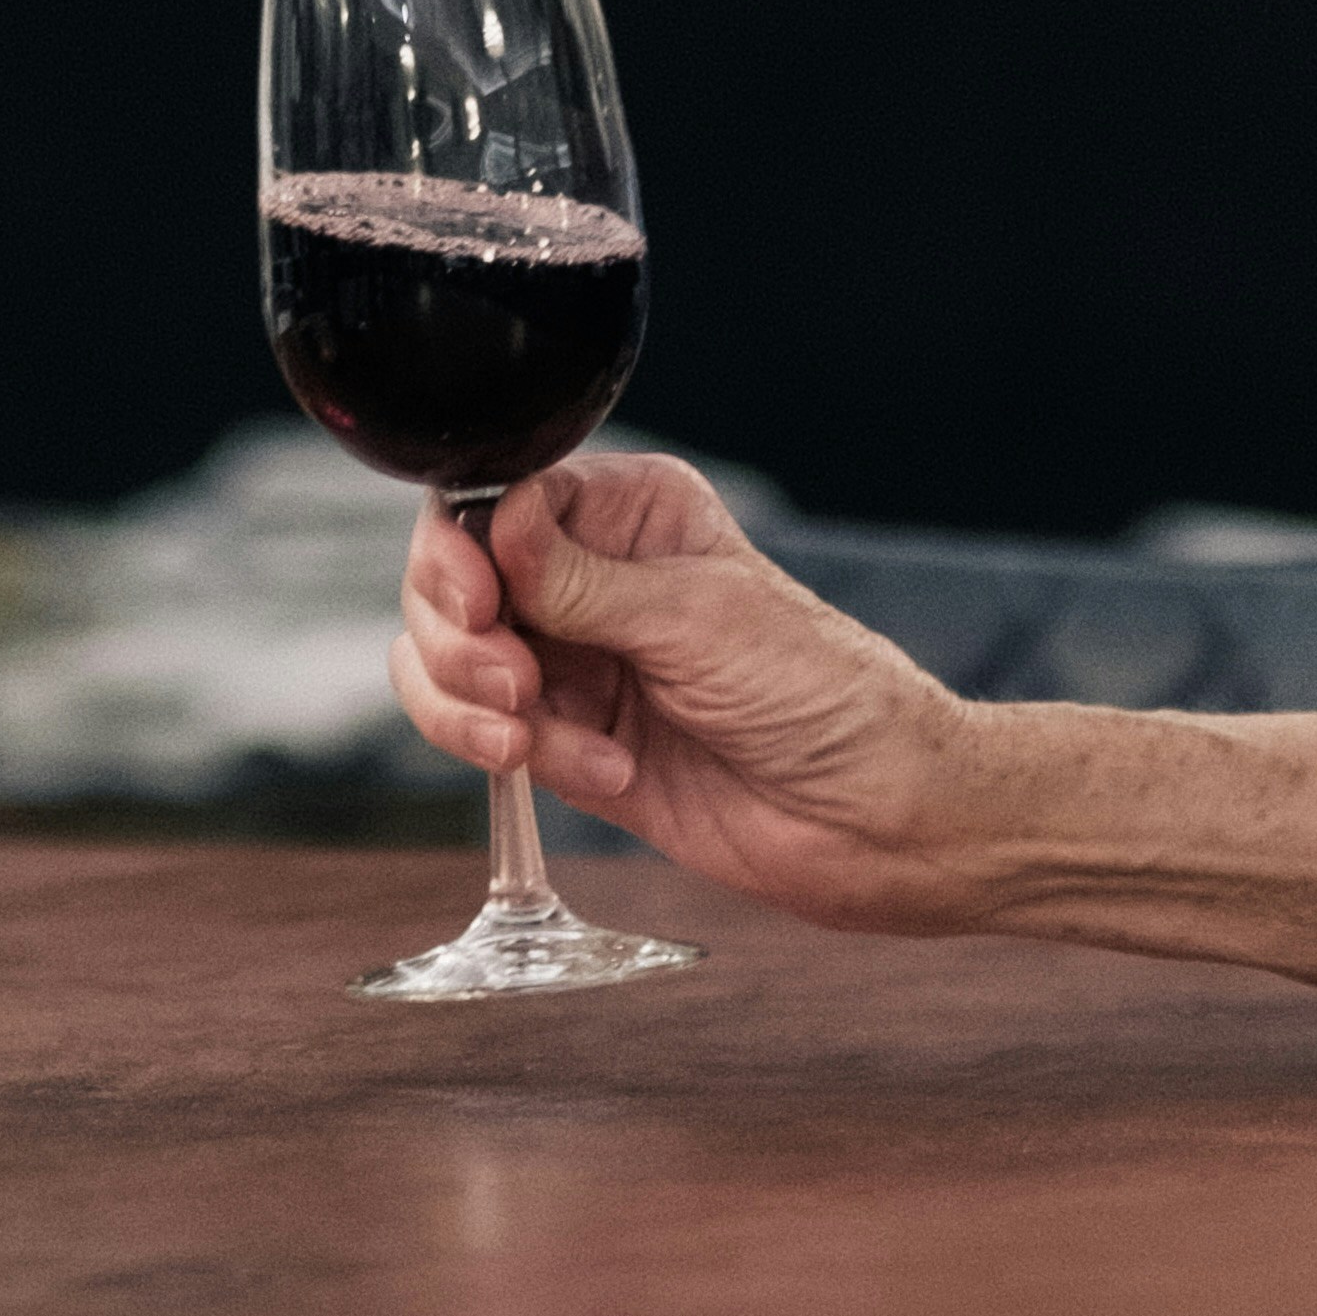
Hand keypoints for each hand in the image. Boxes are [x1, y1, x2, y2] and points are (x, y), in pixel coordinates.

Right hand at [390, 456, 986, 931]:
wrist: (869, 816)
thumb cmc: (820, 693)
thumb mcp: (696, 618)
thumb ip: (578, 580)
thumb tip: (492, 521)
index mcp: (630, 513)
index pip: (496, 500)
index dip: (463, 550)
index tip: (477, 600)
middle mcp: (588, 577)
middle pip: (450, 582)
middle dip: (459, 638)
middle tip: (511, 681)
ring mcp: (571, 661)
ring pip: (447, 662)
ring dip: (472, 705)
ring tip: (534, 738)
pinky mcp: (564, 741)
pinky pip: (483, 735)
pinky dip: (518, 757)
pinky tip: (603, 772)